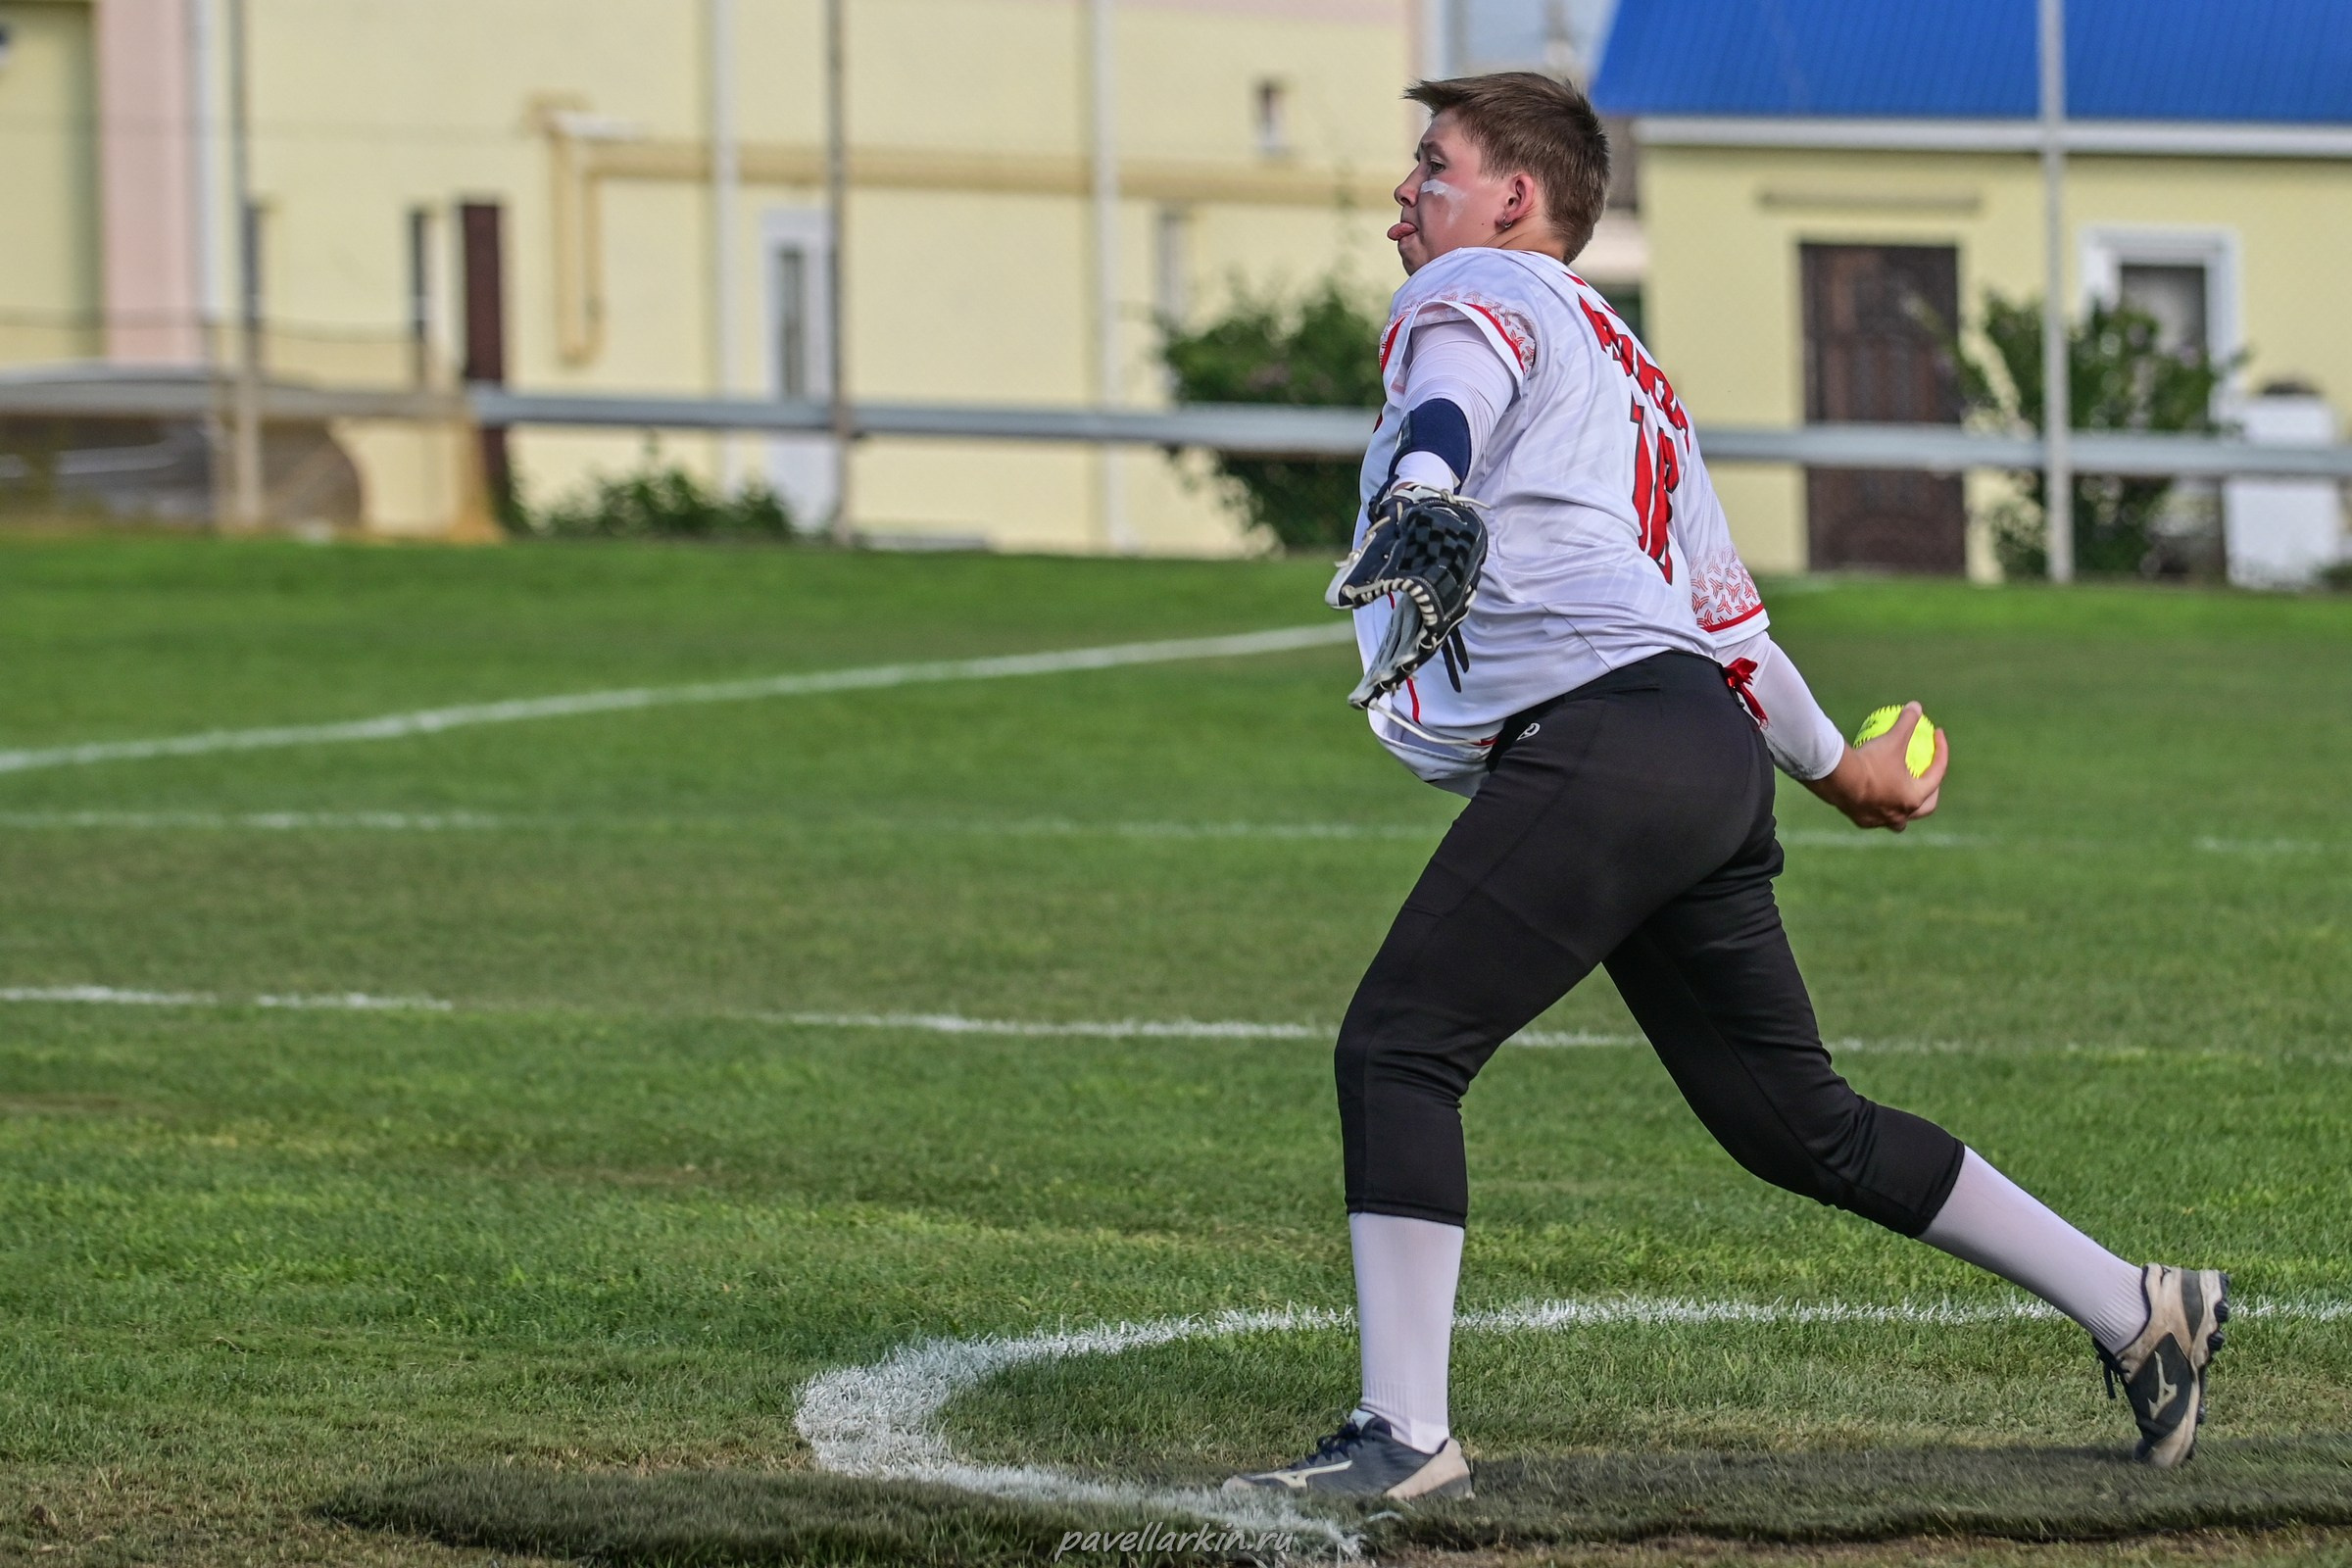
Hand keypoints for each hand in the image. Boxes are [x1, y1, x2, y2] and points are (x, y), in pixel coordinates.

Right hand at [1800, 702, 1947, 831]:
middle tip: (1927, 777)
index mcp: (1914, 796)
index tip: (1937, 736)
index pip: (1937, 774)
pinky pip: (1875, 816)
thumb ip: (1907, 723)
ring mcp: (1881, 820)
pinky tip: (1871, 796)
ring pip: (1900, 819)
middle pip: (1925, 808)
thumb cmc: (1870, 762)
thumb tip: (1916, 707)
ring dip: (1904, 808)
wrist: (1838, 782)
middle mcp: (1901, 814)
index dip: (1941, 752)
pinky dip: (1878, 807)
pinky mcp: (1862, 821)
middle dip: (1931, 794)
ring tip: (1900, 794)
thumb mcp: (1892, 739)